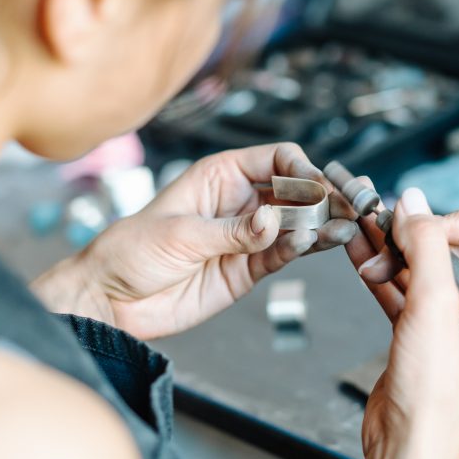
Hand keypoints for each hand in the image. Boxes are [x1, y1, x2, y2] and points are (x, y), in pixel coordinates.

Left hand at [32, 143, 356, 339]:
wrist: (110, 299)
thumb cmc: (131, 251)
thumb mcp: (180, 235)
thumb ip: (231, 231)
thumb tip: (273, 221)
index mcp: (220, 175)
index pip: (275, 159)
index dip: (300, 167)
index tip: (316, 183)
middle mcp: (240, 200)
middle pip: (295, 190)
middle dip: (322, 195)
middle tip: (347, 204)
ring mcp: (248, 234)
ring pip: (297, 223)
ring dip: (322, 223)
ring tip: (344, 226)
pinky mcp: (249, 268)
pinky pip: (286, 253)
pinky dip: (306, 249)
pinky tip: (320, 243)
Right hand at [344, 188, 458, 458]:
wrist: (409, 445)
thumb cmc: (437, 397)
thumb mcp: (434, 305)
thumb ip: (425, 245)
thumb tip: (413, 203)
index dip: (444, 220)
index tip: (412, 232)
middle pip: (448, 237)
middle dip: (410, 233)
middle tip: (379, 230)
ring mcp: (450, 314)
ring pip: (419, 259)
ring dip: (388, 246)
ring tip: (360, 234)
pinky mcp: (420, 327)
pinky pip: (399, 282)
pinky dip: (378, 266)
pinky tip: (358, 249)